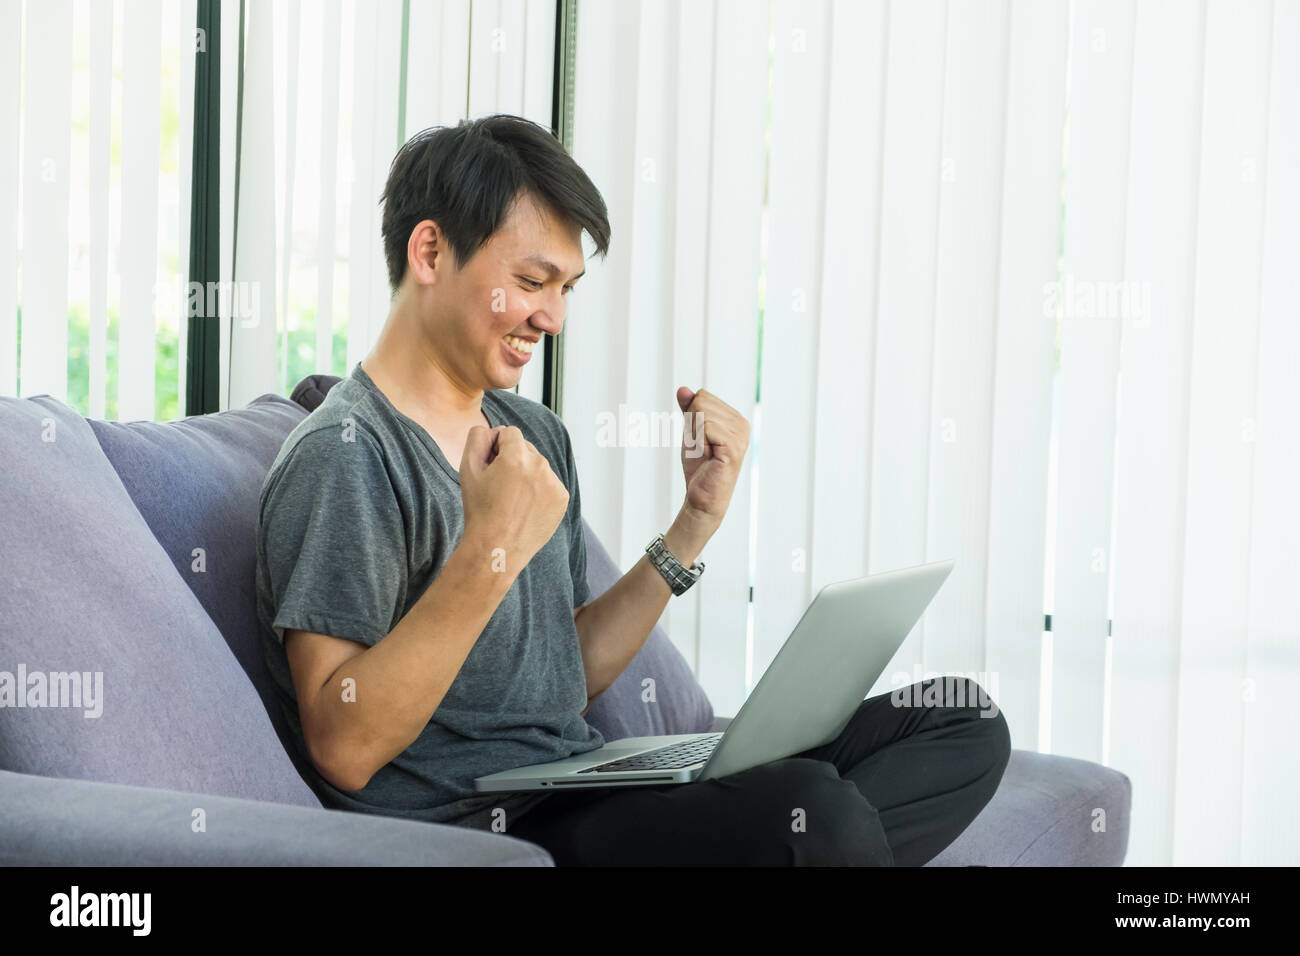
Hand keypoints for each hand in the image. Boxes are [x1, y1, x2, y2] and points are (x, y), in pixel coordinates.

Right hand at [459, 425, 569, 571]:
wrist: (497, 548)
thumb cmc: (480, 510)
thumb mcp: (467, 469)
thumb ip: (477, 438)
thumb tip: (494, 430)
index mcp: (516, 456)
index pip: (510, 433)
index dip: (497, 447)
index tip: (492, 466)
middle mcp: (540, 466)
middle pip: (526, 448)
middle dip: (514, 459)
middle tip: (500, 485)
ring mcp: (554, 483)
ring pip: (539, 466)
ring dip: (527, 474)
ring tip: (512, 499)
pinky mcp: (562, 499)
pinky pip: (550, 483)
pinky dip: (539, 490)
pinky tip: (525, 507)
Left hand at [675, 386, 749, 531]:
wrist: (702, 497)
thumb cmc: (699, 466)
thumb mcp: (691, 431)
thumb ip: (689, 410)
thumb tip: (682, 389)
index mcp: (735, 418)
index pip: (702, 396)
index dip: (692, 418)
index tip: (701, 439)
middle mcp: (742, 423)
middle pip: (700, 401)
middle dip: (692, 426)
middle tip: (702, 448)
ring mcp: (740, 434)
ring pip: (700, 413)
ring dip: (695, 436)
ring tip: (706, 453)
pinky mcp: (733, 446)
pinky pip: (704, 427)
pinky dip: (698, 442)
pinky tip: (708, 456)